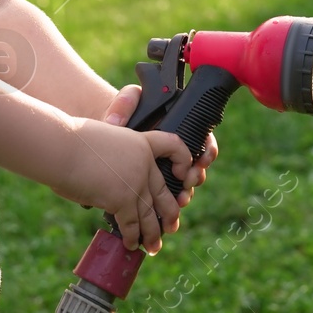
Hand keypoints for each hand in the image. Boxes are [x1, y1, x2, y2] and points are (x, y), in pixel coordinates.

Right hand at [56, 118, 191, 252]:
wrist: (61, 146)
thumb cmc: (71, 139)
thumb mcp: (102, 138)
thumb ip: (115, 155)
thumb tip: (109, 176)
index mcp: (140, 142)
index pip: (173, 145)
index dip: (183, 159)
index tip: (181, 174)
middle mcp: (143, 163)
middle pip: (164, 191)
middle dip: (169, 213)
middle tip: (172, 226)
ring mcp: (135, 182)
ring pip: (150, 213)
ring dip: (152, 233)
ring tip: (153, 247)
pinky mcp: (122, 199)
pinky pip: (131, 224)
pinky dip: (131, 237)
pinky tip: (130, 244)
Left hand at [103, 83, 218, 206]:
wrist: (105, 136)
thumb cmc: (120, 117)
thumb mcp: (123, 105)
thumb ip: (125, 103)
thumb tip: (116, 121)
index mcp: (176, 128)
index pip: (203, 139)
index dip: (207, 150)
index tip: (199, 160)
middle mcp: (175, 151)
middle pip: (197, 165)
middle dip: (196, 175)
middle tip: (189, 181)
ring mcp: (166, 169)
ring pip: (186, 184)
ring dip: (187, 192)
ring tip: (181, 199)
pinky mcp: (155, 184)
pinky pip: (169, 196)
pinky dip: (171, 203)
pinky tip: (167, 208)